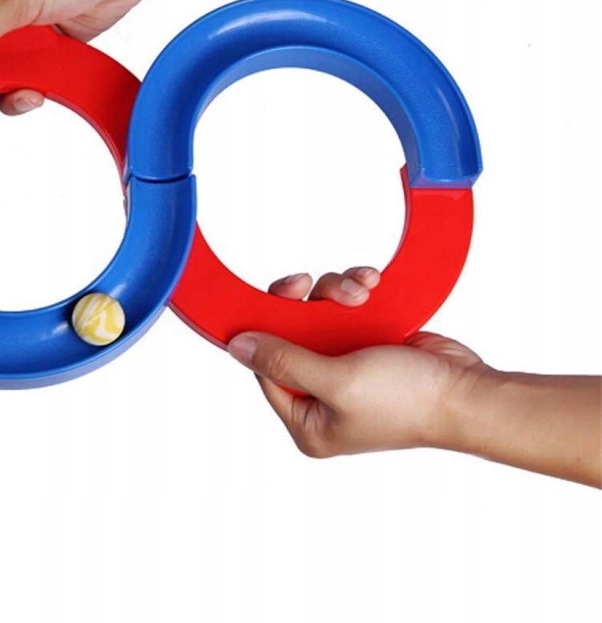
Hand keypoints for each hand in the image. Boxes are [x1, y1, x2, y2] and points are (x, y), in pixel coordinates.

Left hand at [228, 269, 486, 456]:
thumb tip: (236, 347)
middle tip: (305, 282)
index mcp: (307, 420)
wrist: (467, 391)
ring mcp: (344, 368)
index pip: (265, 369)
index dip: (263, 331)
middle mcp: (321, 396)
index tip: (269, 297)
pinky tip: (370, 282)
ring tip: (359, 290)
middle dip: (303, 304)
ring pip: (316, 314)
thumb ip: (284, 361)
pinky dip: (354, 291)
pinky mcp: (365, 345)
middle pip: (287, 335)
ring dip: (335, 293)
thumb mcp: (335, 382)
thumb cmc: (407, 401)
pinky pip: (344, 308)